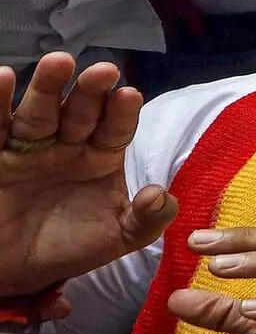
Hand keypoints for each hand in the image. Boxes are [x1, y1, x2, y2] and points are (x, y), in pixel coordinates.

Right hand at [0, 55, 175, 295]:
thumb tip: (161, 195)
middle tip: (104, 70)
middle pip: (80, 111)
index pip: (116, 128)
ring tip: (59, 62)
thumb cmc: (71, 245)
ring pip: (39, 112)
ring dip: (48, 87)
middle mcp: (67, 143)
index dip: (123, 112)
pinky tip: (3, 77)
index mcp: (101, 155)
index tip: (130, 95)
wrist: (18, 271)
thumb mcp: (118, 237)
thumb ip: (147, 219)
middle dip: (91, 90)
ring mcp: (28, 147)